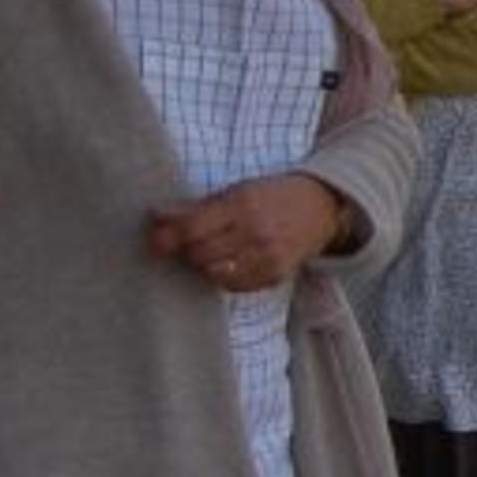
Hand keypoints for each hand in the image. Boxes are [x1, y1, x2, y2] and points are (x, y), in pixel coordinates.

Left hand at [147, 171, 346, 294]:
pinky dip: (223, 275)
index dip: (168, 236)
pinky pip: (233, 285)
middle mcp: (256, 232)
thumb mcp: (236, 191)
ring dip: (203, 263)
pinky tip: (228, 262)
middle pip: (199, 254)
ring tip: (208, 251)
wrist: (321, 208)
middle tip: (184, 243)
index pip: (193, 229)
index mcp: (243, 204)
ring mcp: (267, 257)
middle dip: (185, 250)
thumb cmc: (271, 196)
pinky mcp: (274, 276)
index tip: (155, 239)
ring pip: (213, 272)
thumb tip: (155, 215)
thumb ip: (195, 206)